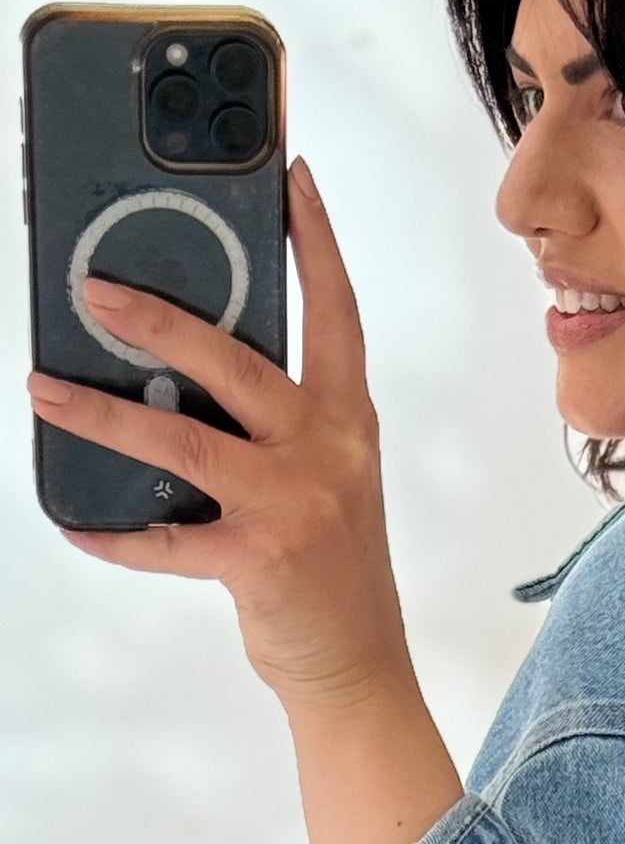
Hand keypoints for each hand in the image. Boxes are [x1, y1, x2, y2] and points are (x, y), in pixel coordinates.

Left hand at [26, 158, 461, 843]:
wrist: (358, 668)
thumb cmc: (333, 569)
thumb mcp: (324, 477)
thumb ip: (275, 422)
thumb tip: (179, 372)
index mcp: (346, 421)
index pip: (335, 311)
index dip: (314, 240)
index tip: (290, 176)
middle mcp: (326, 452)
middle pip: (234, 362)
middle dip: (158, 318)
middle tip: (94, 287)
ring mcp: (293, 505)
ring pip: (183, 440)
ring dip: (102, 411)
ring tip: (45, 385)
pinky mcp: (258, 561)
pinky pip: (165, 540)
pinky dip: (113, 535)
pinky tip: (76, 523)